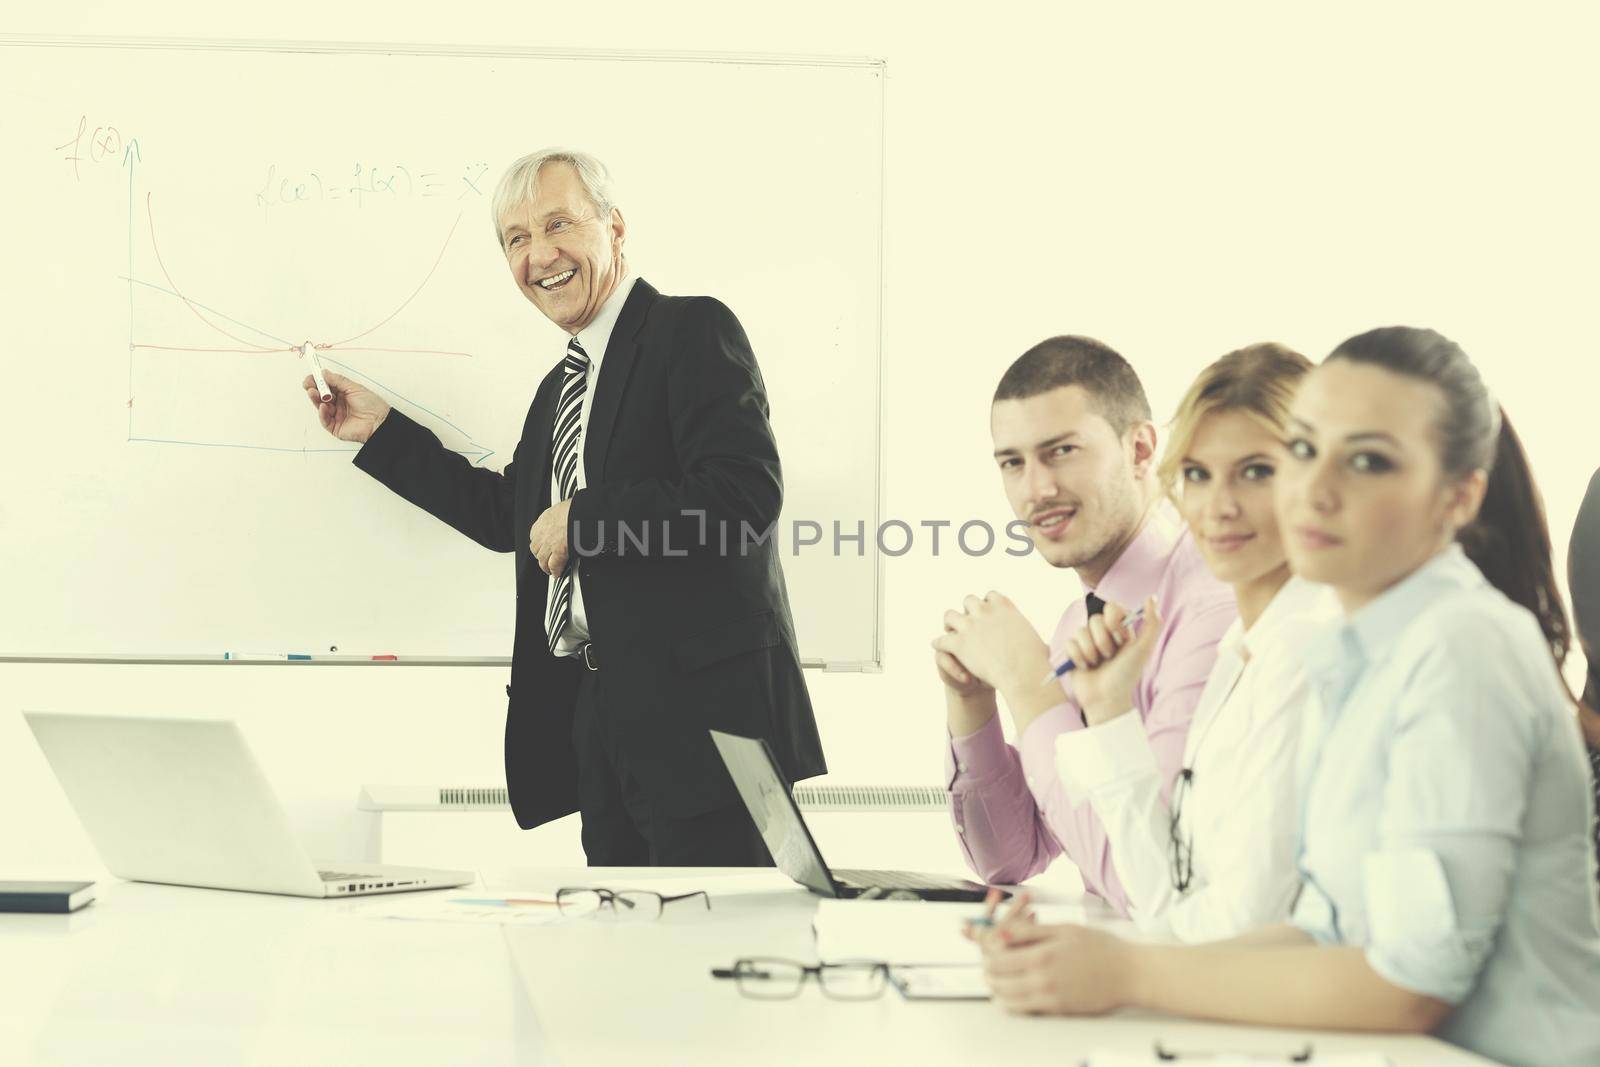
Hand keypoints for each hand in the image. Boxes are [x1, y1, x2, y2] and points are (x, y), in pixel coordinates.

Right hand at [303, 369, 389, 443]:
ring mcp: (336, 416)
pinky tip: (323, 406)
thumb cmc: (372, 405)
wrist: (379, 422)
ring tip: (313, 392)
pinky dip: (322, 413)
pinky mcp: (335, 427)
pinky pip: (325, 420)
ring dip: (316, 399)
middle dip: (314, 389)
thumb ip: (338, 380)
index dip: (318, 381)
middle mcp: (339, 404)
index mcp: (344, 394)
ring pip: (321, 407)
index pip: (327, 386)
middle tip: (308, 384)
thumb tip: (324, 373)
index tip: (311, 376)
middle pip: (322, 396)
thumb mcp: (354, 388)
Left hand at [530, 498, 572, 575]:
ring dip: (545, 565)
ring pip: (542, 559)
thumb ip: (563, 514)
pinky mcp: (558, 552)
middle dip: (539, 554)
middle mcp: (544, 532)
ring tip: (549, 569)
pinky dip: (555, 570)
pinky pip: (554, 565)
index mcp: (545, 519)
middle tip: (544, 558)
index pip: (535, 533)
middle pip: (535, 548)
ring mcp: (549, 544)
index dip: (539, 541)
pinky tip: (557, 573)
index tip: (542, 544)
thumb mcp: (565, 507)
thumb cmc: (576, 508)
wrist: (580, 514)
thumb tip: (570, 514)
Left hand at [931, 592, 1050, 695]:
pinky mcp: (959, 643)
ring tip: (950, 633)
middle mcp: (985, 611)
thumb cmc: (1036, 661)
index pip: (991, 596)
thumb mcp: (1037, 643)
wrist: (1023, 672)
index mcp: (1005, 607)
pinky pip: (941, 639)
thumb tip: (1046, 649)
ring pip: (949, 615)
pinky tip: (939, 647)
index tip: (988, 615)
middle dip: (968, 611)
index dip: (988, 606)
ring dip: (950, 624)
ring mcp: (970, 626)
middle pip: (968, 600)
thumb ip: (1033, 640)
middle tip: (967, 623)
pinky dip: (939, 643)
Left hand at [974, 892, 1132, 1015]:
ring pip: (1007, 998)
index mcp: (1041, 954)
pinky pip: (1024, 1010)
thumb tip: (1000, 932)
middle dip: (989, 971)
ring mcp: (1049, 997)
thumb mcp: (1064, 929)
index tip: (987, 947)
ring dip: (997, 989)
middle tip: (989, 963)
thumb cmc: (1100, 946)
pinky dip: (1012, 1003)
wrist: (1129, 973)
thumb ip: (1029, 931)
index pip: (997, 958)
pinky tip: (1014, 994)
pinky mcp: (1057, 1010)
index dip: (986, 953)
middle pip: (997, 980)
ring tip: (998, 978)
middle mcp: (1041, 979)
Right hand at [1062, 596, 1161, 725]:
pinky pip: (1069, 643)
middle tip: (1109, 656)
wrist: (1107, 698)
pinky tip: (1085, 667)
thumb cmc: (1127, 675)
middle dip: (1103, 641)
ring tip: (1097, 664)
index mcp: (1120, 629)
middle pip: (1095, 619)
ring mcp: (1087, 642)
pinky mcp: (1073, 652)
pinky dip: (1078, 657)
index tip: (1120, 638)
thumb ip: (1152, 623)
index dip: (1113, 621)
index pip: (1112, 607)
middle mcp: (1103, 633)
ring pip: (1080, 631)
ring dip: (1090, 651)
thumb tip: (1151, 597)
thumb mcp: (1143, 649)